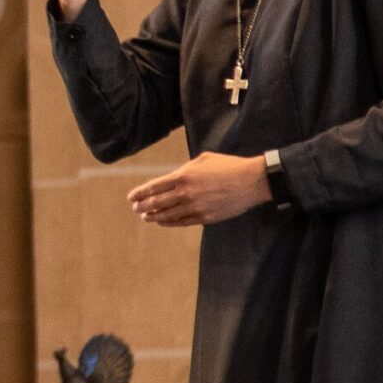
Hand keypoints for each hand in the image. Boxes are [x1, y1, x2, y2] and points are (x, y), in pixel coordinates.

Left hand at [128, 153, 270, 227]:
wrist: (251, 181)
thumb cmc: (228, 166)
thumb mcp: (203, 160)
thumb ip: (185, 169)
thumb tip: (174, 177)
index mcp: (183, 176)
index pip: (154, 187)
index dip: (140, 193)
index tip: (132, 198)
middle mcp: (185, 193)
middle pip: (156, 203)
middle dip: (142, 206)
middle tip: (136, 208)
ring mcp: (194, 207)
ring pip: (166, 215)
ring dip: (153, 216)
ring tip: (145, 216)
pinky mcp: (204, 218)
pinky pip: (181, 222)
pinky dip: (168, 222)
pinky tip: (161, 221)